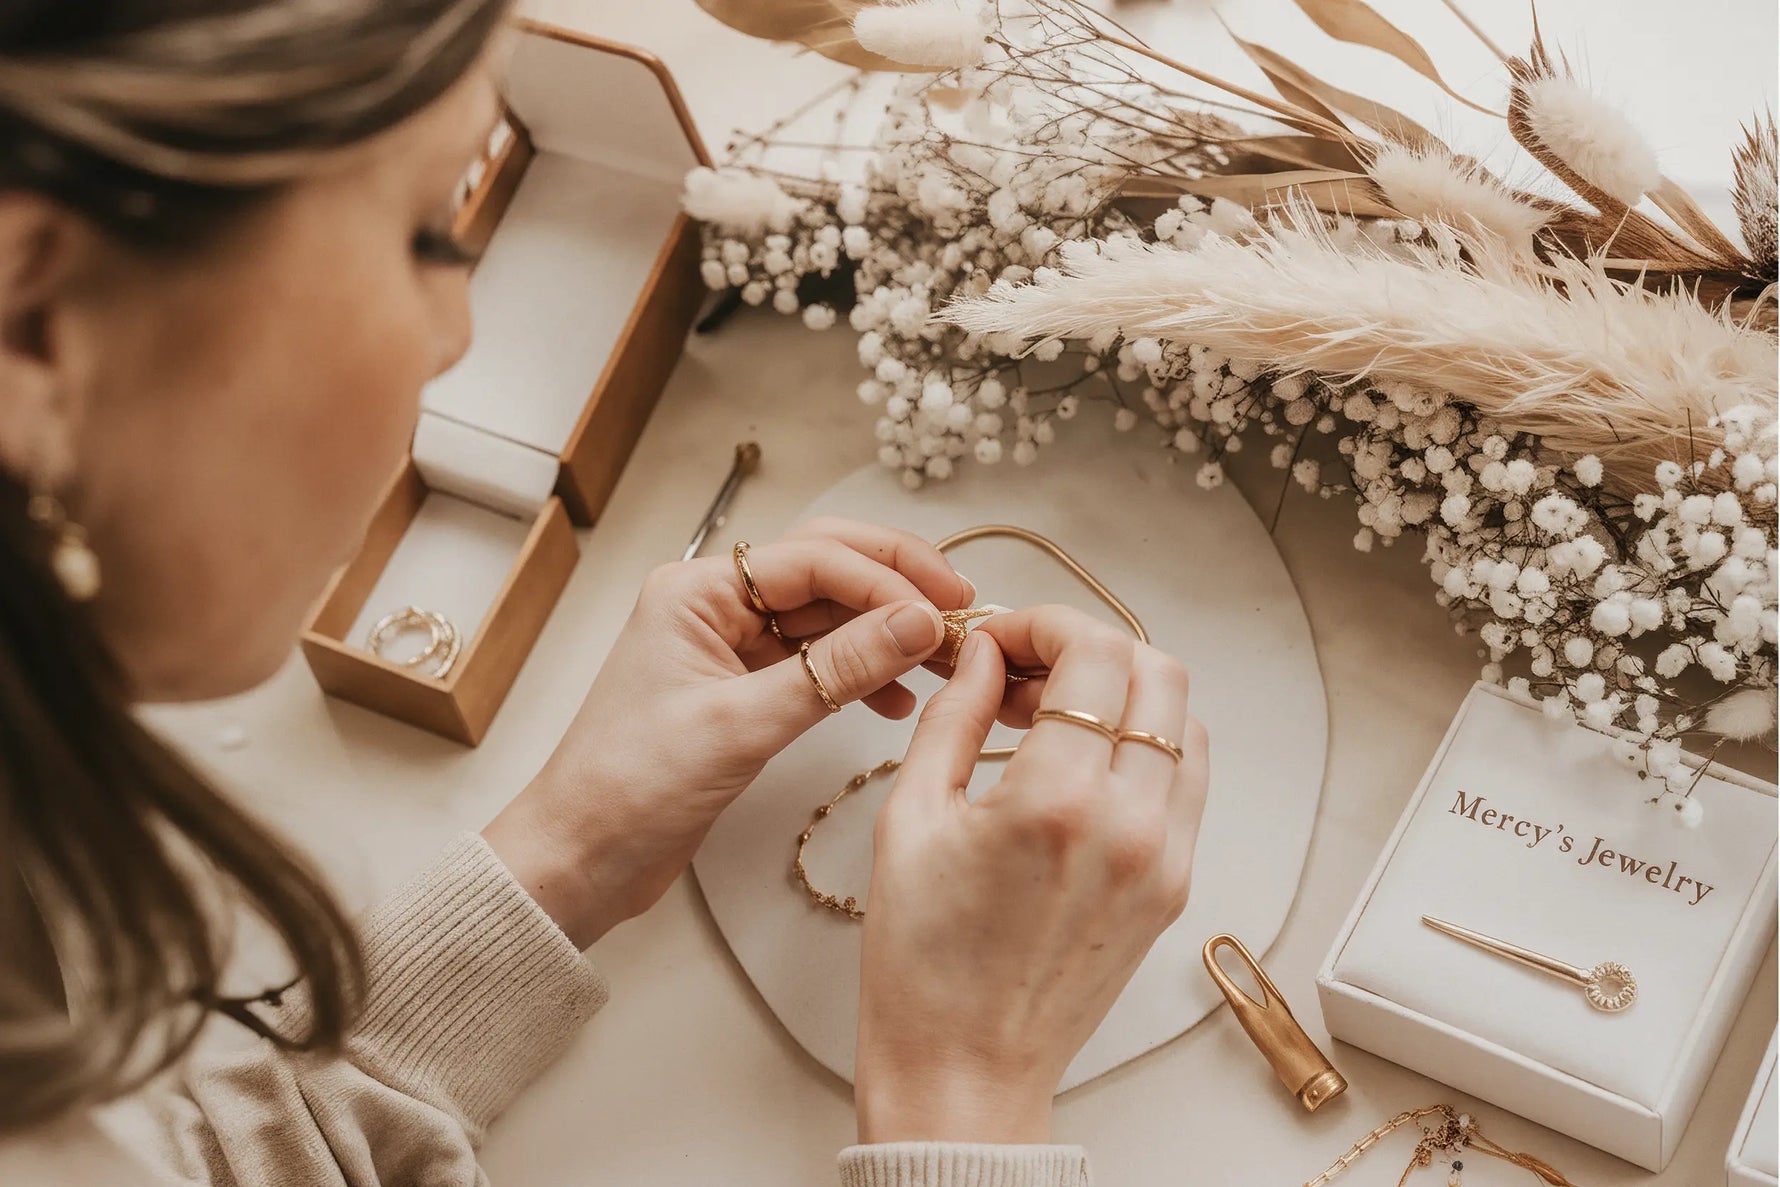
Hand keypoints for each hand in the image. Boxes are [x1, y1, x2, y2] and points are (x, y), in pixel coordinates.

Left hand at [483, 516, 973, 948]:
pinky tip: (899, 698)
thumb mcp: (745, 724)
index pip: (814, 558)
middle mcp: (713, 605)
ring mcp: (728, 647)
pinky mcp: (741, 690)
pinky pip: (816, 662)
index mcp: (697, 591)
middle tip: (962, 608)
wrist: (579, 860)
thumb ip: (837, 670)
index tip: (945, 611)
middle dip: (895, 586)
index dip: (887, 579)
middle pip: (825, 570)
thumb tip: (917, 623)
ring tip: (944, 659)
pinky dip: (860, 674)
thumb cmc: (632, 787)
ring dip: (886, 632)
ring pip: (827, 617)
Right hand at [854, 605, 1208, 1143]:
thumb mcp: (911, 818)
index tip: (1001, 639)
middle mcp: (1133, 824)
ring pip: (1185, 721)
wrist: (966, 1068)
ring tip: (1053, 715)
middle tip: (1027, 668)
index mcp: (1060, 801)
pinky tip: (1082, 761)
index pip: (1095, 653)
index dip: (1045, 624)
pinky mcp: (1175, 886)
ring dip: (1125, 694)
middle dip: (1090, 647)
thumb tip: (985, 653)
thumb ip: (955, 716)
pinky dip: (1146, 745)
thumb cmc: (922, 960)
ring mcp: (1166, 857)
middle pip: (1157, 672)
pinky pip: (1187, 780)